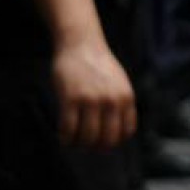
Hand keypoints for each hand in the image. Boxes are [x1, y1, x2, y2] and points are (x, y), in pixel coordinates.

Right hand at [51, 35, 137, 149]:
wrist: (80, 42)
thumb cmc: (98, 64)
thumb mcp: (120, 82)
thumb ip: (120, 104)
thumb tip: (117, 134)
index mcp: (126, 98)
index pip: (125, 133)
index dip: (113, 141)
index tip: (102, 140)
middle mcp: (111, 101)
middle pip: (106, 140)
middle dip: (96, 147)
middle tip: (86, 144)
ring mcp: (91, 100)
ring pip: (87, 138)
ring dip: (79, 144)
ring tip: (73, 140)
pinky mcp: (71, 98)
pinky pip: (68, 129)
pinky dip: (65, 138)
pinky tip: (63, 136)